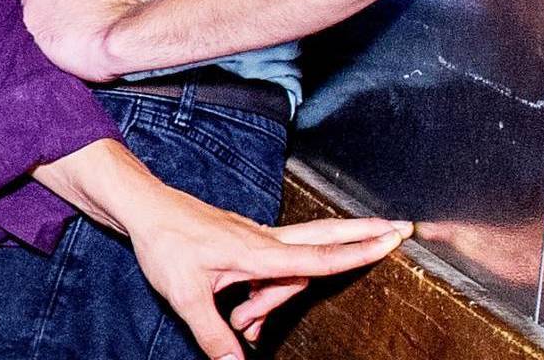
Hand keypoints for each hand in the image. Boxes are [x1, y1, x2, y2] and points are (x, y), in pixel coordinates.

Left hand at [125, 186, 408, 356]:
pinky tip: (242, 317)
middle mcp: (262, 240)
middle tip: (402, 227)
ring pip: (290, 268)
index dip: (357, 251)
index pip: (317, 254)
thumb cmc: (164, 242)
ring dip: (277, 300)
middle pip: (323, 237)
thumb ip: (215, 335)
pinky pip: (270, 269)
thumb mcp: (186, 296)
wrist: (142, 208)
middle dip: (362, 235)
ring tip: (243, 324)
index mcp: (256, 250)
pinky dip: (266, 294)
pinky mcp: (244, 241)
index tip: (392, 238)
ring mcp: (255, 238)